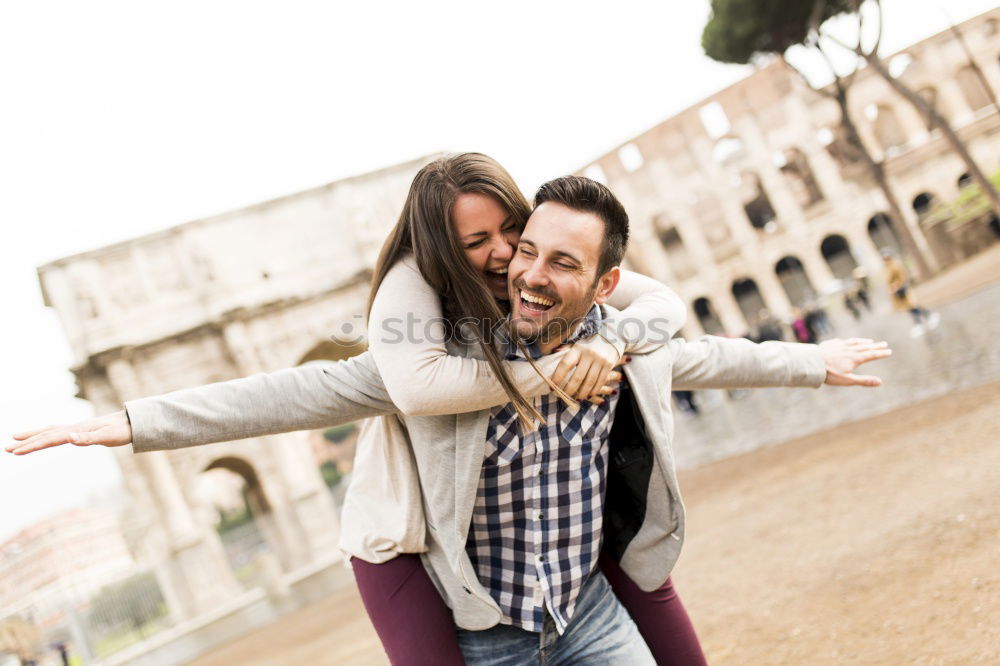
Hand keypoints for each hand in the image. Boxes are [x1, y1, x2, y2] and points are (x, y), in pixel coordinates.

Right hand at [6, 410, 131, 454]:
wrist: (132, 422)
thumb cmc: (121, 431)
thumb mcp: (107, 437)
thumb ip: (88, 439)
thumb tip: (69, 438)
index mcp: (76, 431)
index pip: (50, 439)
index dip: (32, 445)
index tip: (16, 451)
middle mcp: (73, 428)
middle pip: (45, 435)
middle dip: (26, 442)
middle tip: (6, 449)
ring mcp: (76, 429)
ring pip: (49, 432)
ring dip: (32, 437)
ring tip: (15, 441)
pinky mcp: (80, 431)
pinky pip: (57, 434)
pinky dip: (45, 436)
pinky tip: (41, 438)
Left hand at [551, 337, 622, 401]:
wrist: (611, 335)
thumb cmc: (590, 342)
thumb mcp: (578, 343)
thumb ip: (567, 349)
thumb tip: (554, 351)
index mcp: (578, 348)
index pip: (565, 364)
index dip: (557, 377)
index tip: (552, 386)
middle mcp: (589, 354)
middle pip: (578, 377)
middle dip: (569, 390)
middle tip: (564, 396)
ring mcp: (600, 360)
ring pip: (590, 382)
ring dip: (582, 393)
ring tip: (577, 398)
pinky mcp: (609, 365)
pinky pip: (600, 382)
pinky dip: (594, 391)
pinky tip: (588, 395)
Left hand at [819, 338, 891, 386]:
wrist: (812, 363)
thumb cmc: (830, 374)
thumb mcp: (848, 380)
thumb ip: (864, 381)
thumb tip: (880, 382)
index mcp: (855, 358)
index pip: (871, 355)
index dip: (881, 353)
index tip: (889, 351)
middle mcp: (849, 349)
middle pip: (865, 347)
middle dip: (876, 346)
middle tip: (884, 344)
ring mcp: (840, 345)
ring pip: (854, 342)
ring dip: (863, 342)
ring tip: (870, 341)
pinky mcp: (831, 343)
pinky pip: (843, 341)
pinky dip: (849, 341)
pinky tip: (848, 342)